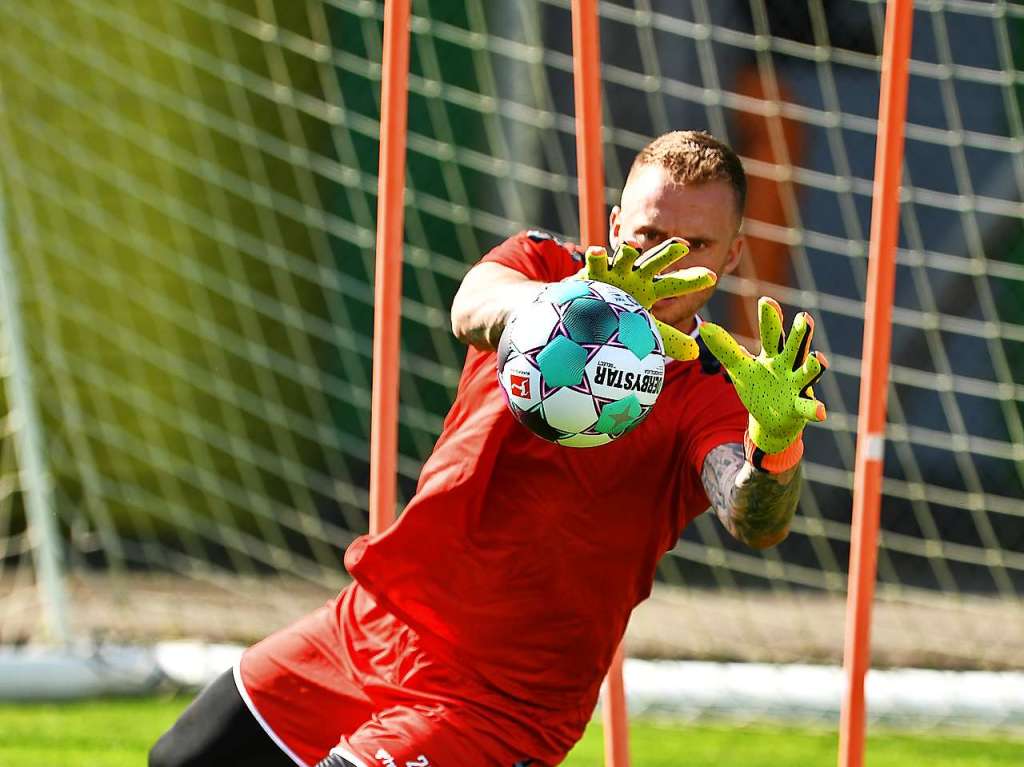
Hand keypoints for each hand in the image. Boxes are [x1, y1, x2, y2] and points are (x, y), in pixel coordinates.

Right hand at [580, 238, 716, 360]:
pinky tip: (596, 252)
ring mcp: (615, 270)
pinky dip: (595, 257)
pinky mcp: (594, 272)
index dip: (692, 280)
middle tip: (683, 246)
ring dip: (629, 250)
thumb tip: (695, 352)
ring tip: (633, 246)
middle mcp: (635, 275)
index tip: (711, 277)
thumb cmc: (618, 316)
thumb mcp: (644, 327)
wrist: (588, 309)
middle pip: (655, 262)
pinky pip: (594, 262)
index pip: (676, 283)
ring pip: (625, 256)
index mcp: (650, 288)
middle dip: (668, 253)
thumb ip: (668, 338)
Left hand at [699, 297, 827, 469]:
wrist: (772, 419)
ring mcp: (797, 385)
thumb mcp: (739, 367)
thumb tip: (704, 325)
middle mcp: (789, 365)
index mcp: (773, 354)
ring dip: (814, 366)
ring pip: (807, 373)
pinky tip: (820, 411)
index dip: (770, 318)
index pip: (771, 333)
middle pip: (795, 346)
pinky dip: (815, 409)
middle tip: (804, 317)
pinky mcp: (800, 407)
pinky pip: (809, 407)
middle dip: (800, 332)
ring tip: (817, 358)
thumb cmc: (759, 387)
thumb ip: (725, 348)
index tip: (767, 301)